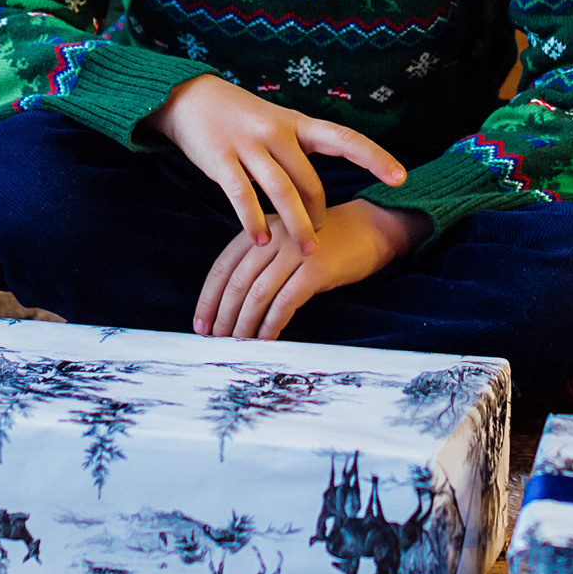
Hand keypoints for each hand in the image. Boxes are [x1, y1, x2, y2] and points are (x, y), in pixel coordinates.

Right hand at [153, 75, 405, 251]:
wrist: (191, 97)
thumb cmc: (242, 118)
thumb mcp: (278, 124)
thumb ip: (300, 153)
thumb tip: (320, 194)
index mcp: (299, 123)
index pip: (345, 139)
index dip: (375, 157)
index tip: (401, 177)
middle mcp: (278, 131)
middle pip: (311, 180)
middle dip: (320, 213)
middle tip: (321, 239)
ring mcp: (249, 144)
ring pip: (282, 191)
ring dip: (297, 224)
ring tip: (306, 250)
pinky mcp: (221, 158)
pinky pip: (242, 195)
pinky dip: (254, 221)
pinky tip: (261, 240)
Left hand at [194, 199, 429, 339]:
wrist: (371, 228)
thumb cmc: (325, 243)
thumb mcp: (286, 243)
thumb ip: (261, 262)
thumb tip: (230, 306)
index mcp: (261, 228)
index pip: (223, 266)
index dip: (208, 299)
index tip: (200, 325)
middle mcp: (274, 235)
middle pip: (237, 281)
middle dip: (223, 316)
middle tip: (216, 341)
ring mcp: (295, 250)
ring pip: (258, 293)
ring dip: (244, 324)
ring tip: (237, 344)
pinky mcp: (317, 268)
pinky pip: (285, 301)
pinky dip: (272, 324)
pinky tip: (266, 339)